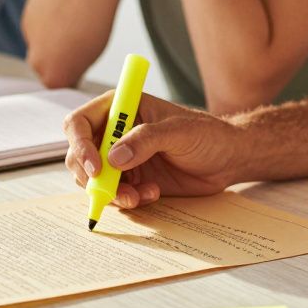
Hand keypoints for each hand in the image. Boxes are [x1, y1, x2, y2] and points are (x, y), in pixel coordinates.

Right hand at [64, 92, 236, 208]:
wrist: (228, 159)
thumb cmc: (207, 134)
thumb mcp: (179, 131)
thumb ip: (146, 140)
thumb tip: (113, 158)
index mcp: (120, 108)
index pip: (80, 123)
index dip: (80, 144)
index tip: (95, 168)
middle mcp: (114, 132)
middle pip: (78, 155)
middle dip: (91, 177)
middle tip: (114, 191)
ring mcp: (121, 158)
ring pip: (93, 180)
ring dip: (111, 193)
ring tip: (140, 195)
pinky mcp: (131, 179)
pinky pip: (114, 194)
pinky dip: (127, 200)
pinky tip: (152, 193)